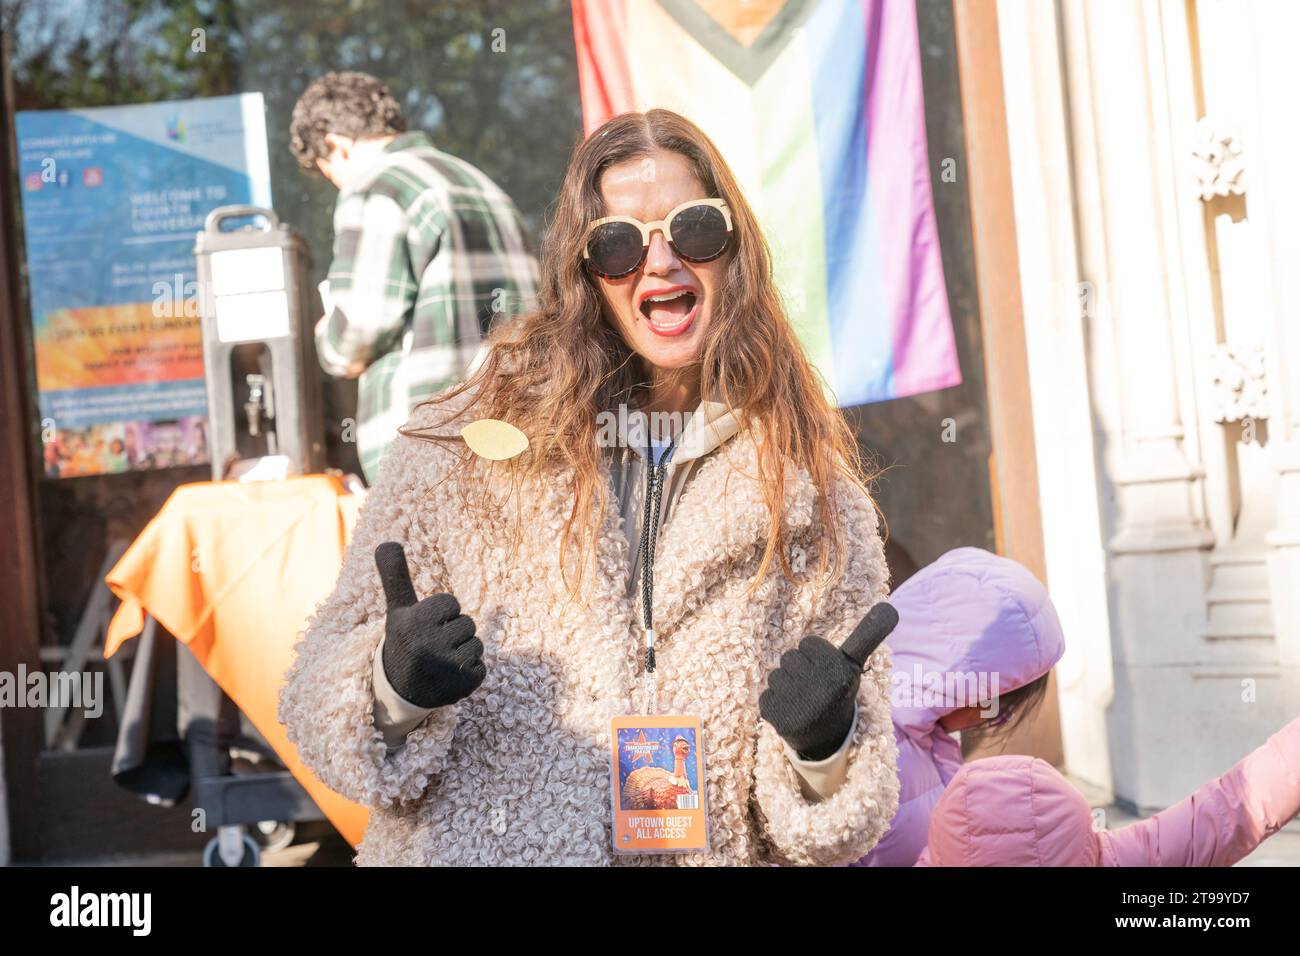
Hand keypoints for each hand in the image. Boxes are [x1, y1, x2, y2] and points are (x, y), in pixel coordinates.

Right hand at [375, 541, 484, 707]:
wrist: (399, 691)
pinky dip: (469, 671)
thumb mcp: (397, 609)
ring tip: (440, 661)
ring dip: (463, 651)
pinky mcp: (461, 687)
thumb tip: (386, 542)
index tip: (425, 627)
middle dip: (454, 633)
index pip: (451, 603)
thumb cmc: (404, 641)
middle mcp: (428, 645)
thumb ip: (395, 575)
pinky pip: (481, 667)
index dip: (442, 614)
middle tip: (432, 647)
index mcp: (414, 623)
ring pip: (476, 644)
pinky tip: (448, 677)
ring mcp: (445, 667)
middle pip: (467, 623)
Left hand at [759, 602, 897, 760]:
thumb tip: (889, 607)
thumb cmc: (837, 692)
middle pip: (789, 657)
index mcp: (839, 672)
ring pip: (776, 676)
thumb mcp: (854, 664)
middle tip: (812, 687)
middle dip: (798, 669)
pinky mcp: (777, 717)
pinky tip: (790, 713)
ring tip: (802, 701)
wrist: (827, 739)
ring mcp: (797, 705)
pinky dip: (775, 703)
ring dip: (786, 686)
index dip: (814, 655)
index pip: (807, 643)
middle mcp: (820, 688)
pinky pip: (766, 695)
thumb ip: (867, 636)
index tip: (824, 670)